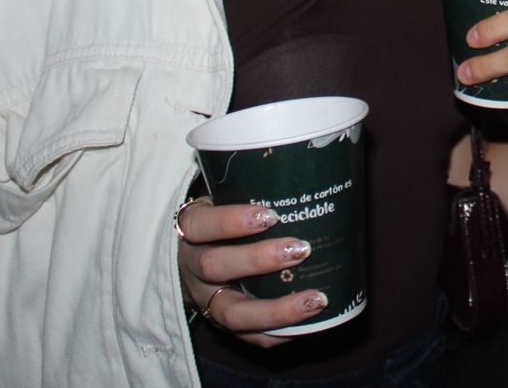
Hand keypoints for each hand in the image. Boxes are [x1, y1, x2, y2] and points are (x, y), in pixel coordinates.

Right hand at [176, 198, 324, 345]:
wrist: (192, 255)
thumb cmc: (223, 218)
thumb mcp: (223, 197)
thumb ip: (252, 188)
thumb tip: (310, 169)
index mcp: (190, 230)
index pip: (201, 225)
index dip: (231, 221)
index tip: (271, 214)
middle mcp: (192, 268)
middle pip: (215, 267)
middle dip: (259, 260)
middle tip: (301, 249)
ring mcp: (205, 300)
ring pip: (231, 313)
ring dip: (276, 309)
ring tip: (316, 298)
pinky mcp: (221, 325)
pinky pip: (247, 338)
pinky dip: (279, 334)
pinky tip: (310, 322)